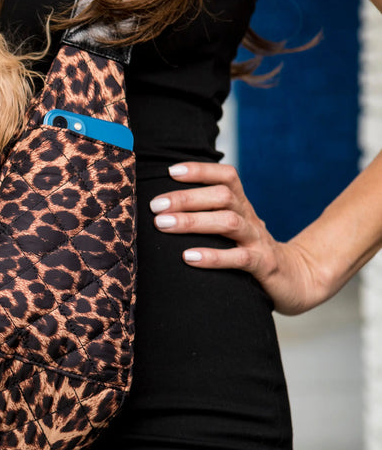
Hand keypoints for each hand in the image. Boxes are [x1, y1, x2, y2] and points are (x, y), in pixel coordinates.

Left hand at [149, 162, 326, 314]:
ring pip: (229, 223)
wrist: (295, 279)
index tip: (171, 171)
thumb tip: (162, 206)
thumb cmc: (249, 250)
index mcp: (242, 206)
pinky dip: (213, 256)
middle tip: (156, 206)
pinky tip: (188, 257)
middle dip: (187, 198)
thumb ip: (208, 214)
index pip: (226, 177)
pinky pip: (239, 258)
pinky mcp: (263, 265)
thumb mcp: (232, 228)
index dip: (201, 170)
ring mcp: (258, 240)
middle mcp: (250, 217)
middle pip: (223, 197)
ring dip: (194, 222)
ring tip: (164, 225)